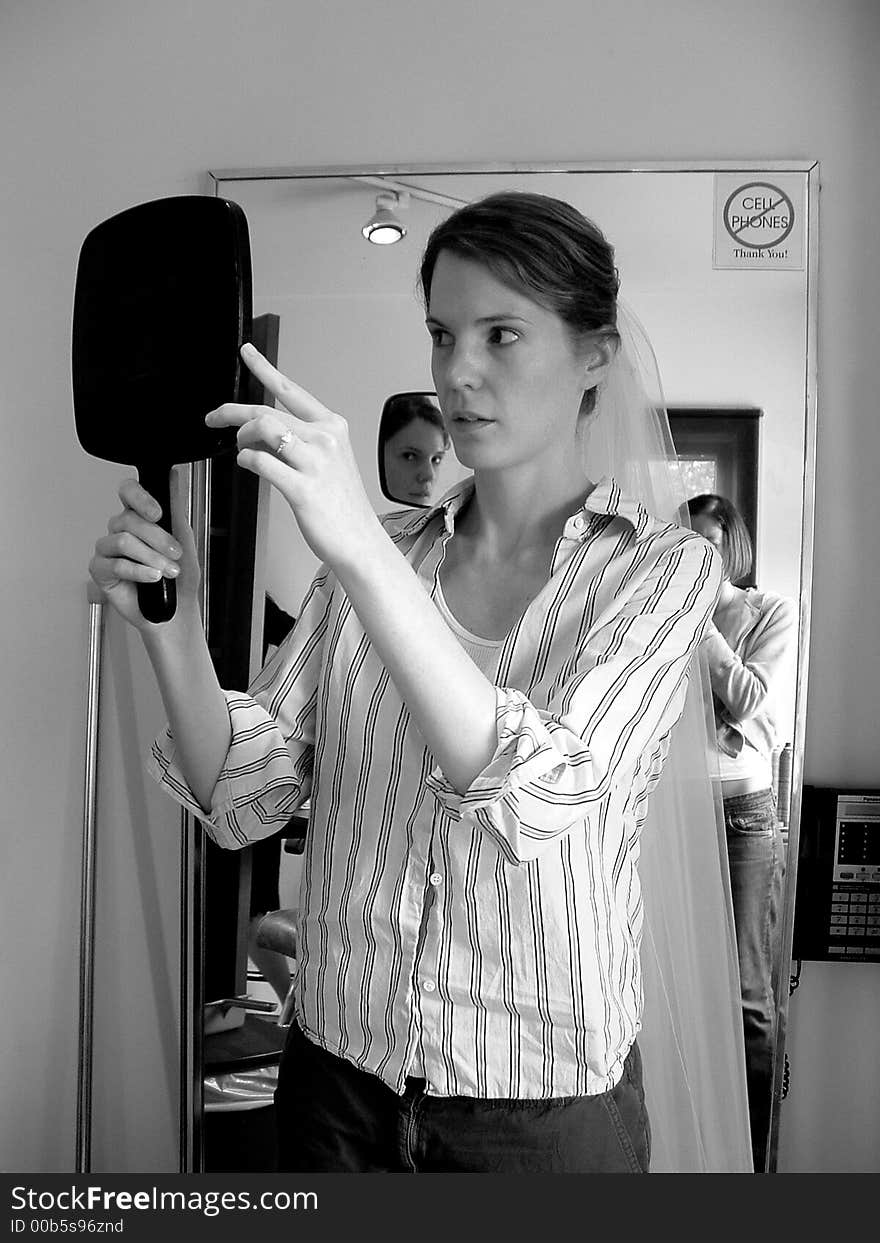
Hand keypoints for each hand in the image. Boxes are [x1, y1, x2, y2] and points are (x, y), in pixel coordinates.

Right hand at [88, 469, 199, 629]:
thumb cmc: (180, 579)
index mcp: (138, 518)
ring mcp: (107, 550)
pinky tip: (152, 578)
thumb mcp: (184, 539)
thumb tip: (173, 476)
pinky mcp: (100, 571)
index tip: (157, 513)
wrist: (177, 611)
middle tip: (175, 554)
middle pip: (128, 520)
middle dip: (158, 538)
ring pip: (123, 541)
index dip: (140, 498)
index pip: (128, 492)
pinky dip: (138, 572)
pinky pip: (115, 564)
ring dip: (151, 557)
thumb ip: (175, 508)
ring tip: (166, 571)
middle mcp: (120, 530)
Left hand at [205, 344, 380, 572]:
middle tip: (213, 418)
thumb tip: (260, 431)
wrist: (358, 540)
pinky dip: (247, 460)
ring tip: (240, 449)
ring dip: (242, 438)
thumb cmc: (341, 503)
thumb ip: (299, 441)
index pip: (290, 390)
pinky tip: (248, 465)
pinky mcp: (302, 488)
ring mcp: (315, 462)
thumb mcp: (327, 460)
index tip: (246, 351)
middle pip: (266, 411)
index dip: (263, 367)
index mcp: (332, 426)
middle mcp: (325, 438)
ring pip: (263, 429)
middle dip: (231, 412)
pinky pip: (261, 462)